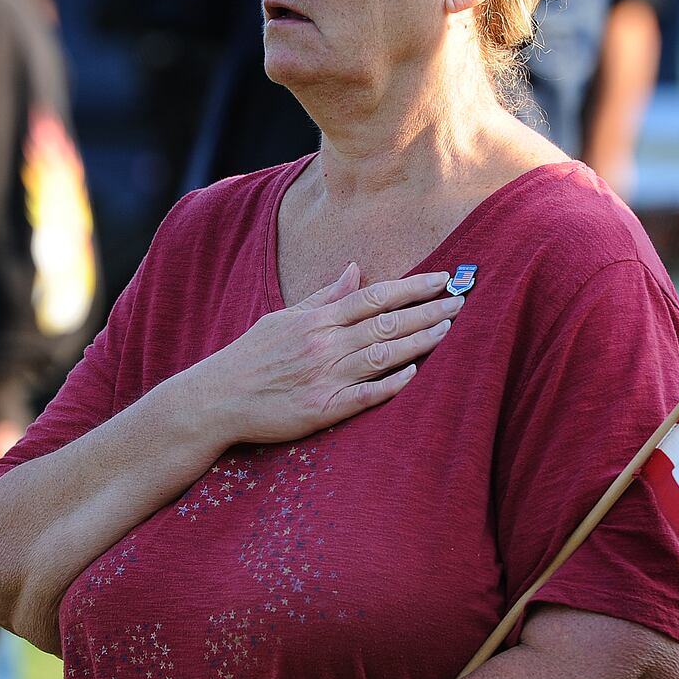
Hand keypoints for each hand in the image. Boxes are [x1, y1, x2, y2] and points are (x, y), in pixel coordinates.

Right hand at [205, 262, 460, 444]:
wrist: (216, 398)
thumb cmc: (251, 357)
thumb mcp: (284, 318)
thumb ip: (324, 296)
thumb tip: (356, 269)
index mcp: (317, 320)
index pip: (374, 297)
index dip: (412, 287)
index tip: (443, 279)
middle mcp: (324, 344)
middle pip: (386, 323)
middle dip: (427, 310)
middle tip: (462, 300)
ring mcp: (324, 377)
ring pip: (381, 354)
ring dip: (419, 341)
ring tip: (449, 329)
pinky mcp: (321, 409)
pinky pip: (363, 396)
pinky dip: (389, 384)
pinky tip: (414, 374)